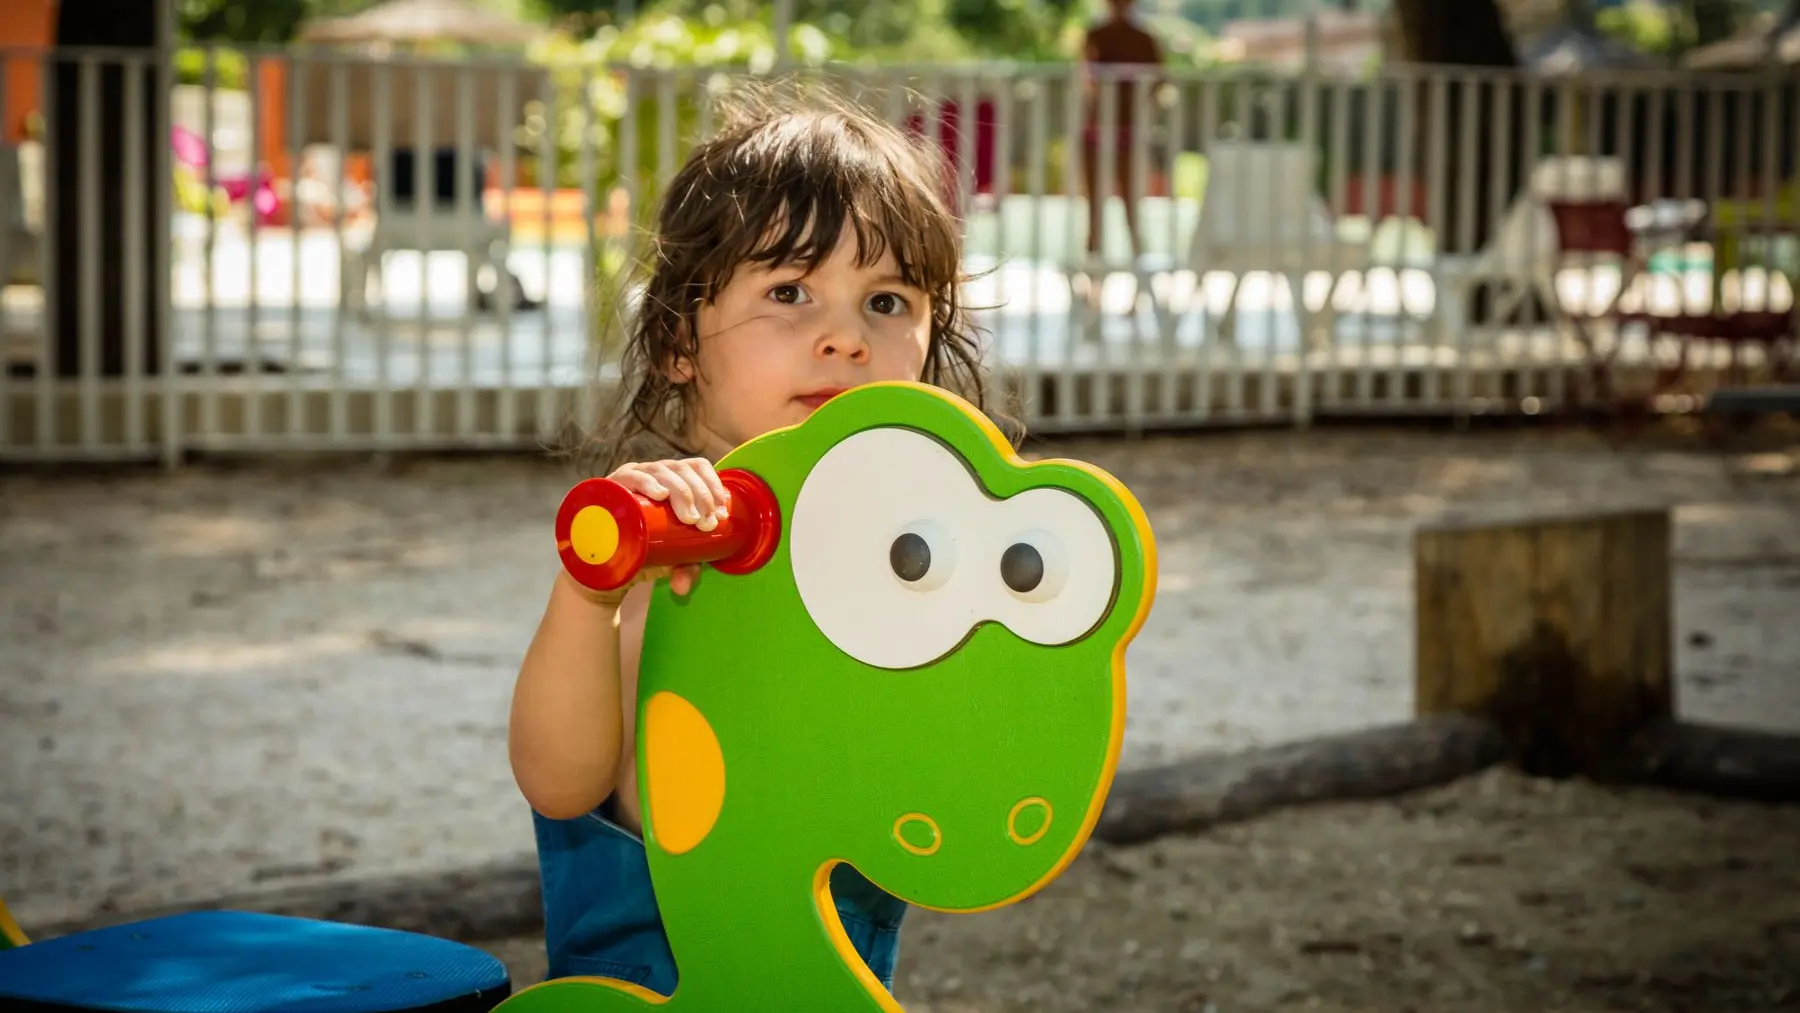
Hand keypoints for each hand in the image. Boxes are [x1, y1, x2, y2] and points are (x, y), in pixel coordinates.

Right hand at [598, 457, 729, 598]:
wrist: (604, 562)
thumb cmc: (642, 549)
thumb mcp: (670, 558)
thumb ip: (684, 567)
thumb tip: (683, 587)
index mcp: (673, 479)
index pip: (697, 467)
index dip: (712, 485)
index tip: (719, 514)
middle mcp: (653, 473)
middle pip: (683, 469)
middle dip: (700, 494)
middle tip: (703, 523)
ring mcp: (631, 478)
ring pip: (661, 471)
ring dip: (681, 491)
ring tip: (688, 517)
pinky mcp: (610, 486)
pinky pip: (629, 476)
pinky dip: (647, 482)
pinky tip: (660, 494)